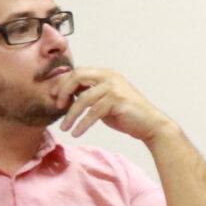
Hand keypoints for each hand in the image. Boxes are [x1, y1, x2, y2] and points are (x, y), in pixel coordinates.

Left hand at [54, 67, 172, 141]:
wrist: (150, 125)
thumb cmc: (126, 115)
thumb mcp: (104, 101)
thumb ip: (89, 95)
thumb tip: (67, 95)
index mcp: (106, 74)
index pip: (78, 72)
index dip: (63, 83)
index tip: (55, 97)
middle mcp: (109, 76)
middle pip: (78, 77)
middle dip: (64, 91)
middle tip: (58, 107)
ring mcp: (114, 87)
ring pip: (83, 98)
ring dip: (71, 114)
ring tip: (64, 128)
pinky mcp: (117, 101)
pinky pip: (93, 112)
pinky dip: (82, 124)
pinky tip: (76, 133)